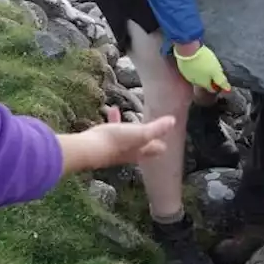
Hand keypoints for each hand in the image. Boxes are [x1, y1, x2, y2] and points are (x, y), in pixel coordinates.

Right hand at [58, 106, 173, 173]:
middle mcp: (130, 153)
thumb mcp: (140, 133)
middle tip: (153, 126)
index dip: (162, 143)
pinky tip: (113, 110)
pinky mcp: (103, 142)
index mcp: (141, 151)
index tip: (167, 136)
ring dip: (130, 127)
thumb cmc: (117, 141)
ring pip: (127, 137)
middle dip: (147, 137)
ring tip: (131, 116)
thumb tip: (173, 121)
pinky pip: (113, 129)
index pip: (156, 149)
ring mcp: (116, 148)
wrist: (89, 148)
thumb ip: (156, 128)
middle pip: (142, 145)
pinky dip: (115, 120)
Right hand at [173, 44, 231, 91]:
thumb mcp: (216, 70)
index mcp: (204, 84)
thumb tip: (227, 89)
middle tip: (213, 69)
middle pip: (204, 83)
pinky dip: (194, 67)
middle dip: (208, 78)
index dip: (217, 85)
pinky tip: (197, 61)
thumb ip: (221, 81)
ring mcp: (187, 75)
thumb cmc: (204, 60)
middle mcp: (194, 82)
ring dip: (201, 73)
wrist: (188, 49)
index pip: (212, 89)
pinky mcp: (182, 68)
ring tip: (205, 64)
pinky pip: (190, 70)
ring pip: (196, 76)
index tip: (220, 79)